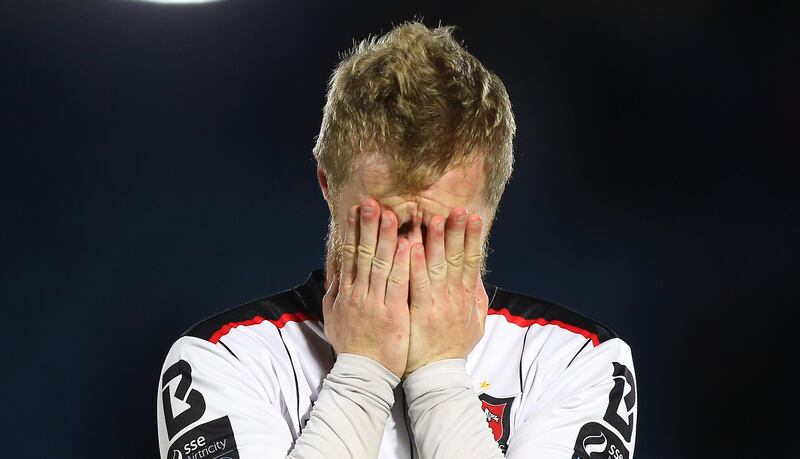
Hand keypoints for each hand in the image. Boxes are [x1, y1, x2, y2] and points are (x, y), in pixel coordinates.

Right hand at [323, 199, 411, 377]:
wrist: (364, 373)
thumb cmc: (351, 345)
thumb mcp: (333, 316)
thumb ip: (334, 291)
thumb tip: (334, 270)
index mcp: (346, 292)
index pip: (349, 254)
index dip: (352, 230)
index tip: (355, 209)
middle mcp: (358, 293)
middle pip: (363, 253)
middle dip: (368, 226)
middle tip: (372, 202)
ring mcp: (375, 302)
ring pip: (380, 263)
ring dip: (386, 237)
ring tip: (391, 214)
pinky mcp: (392, 313)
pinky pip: (398, 283)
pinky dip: (402, 263)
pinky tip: (408, 245)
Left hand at [404, 208, 489, 375]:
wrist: (437, 375)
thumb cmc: (452, 348)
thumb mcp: (474, 323)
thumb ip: (476, 298)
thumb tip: (477, 276)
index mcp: (466, 297)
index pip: (471, 261)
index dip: (472, 238)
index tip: (474, 216)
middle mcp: (454, 296)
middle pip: (457, 258)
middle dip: (458, 231)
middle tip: (458, 208)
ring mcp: (438, 303)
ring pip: (438, 265)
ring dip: (436, 240)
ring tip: (434, 218)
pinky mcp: (420, 312)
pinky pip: (417, 283)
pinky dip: (416, 263)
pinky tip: (413, 245)